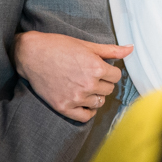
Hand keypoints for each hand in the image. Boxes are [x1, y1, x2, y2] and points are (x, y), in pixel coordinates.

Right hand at [14, 31, 131, 121]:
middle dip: (102, 82)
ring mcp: (76, 97)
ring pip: (99, 103)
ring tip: (84, 85)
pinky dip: (87, 110)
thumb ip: (110, 50)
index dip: (109, 71)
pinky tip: (83, 100)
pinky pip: (86, 116)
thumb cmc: (58, 46)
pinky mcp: (64, 107)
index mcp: (95, 67)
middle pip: (109, 89)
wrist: (31, 54)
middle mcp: (88, 84)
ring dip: (95, 95)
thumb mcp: (86, 45)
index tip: (100, 68)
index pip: (116, 76)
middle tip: (89, 74)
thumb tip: (131, 49)